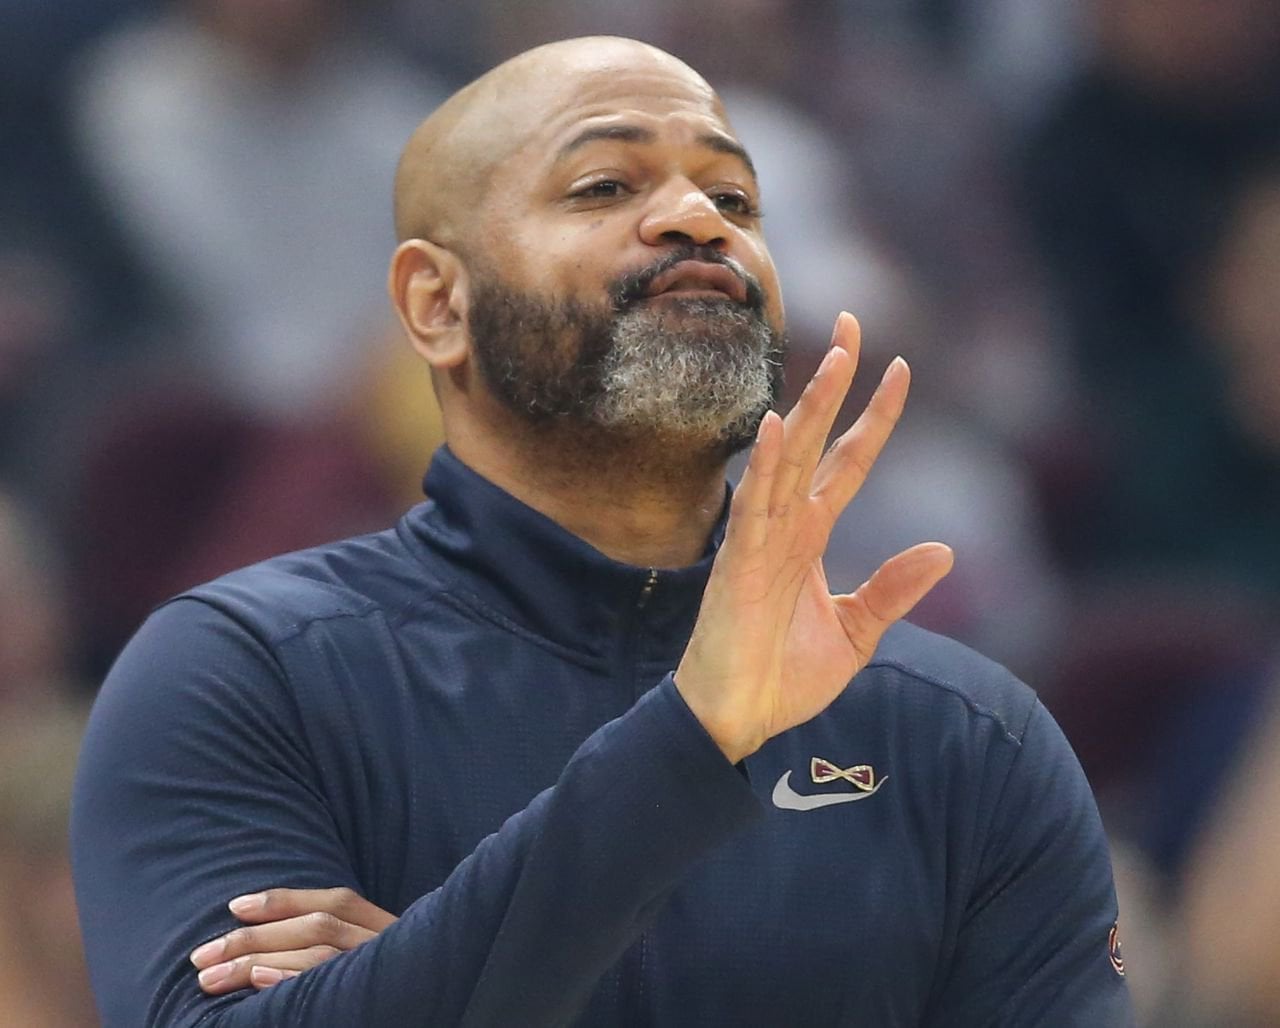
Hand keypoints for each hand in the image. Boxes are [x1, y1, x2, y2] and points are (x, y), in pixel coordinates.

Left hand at [190, 887, 396, 993]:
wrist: (422, 1014)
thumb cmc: (387, 994)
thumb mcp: (370, 959)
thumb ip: (338, 943)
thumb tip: (271, 942)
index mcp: (386, 927)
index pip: (336, 901)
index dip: (284, 900)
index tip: (234, 907)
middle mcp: (385, 943)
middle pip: (318, 925)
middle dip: (255, 937)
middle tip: (202, 957)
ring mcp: (379, 971)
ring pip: (317, 951)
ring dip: (258, 961)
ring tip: (212, 978)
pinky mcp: (368, 1000)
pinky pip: (329, 986)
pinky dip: (291, 979)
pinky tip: (259, 983)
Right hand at [675, 312, 953, 761]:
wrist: (738, 719)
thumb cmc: (784, 677)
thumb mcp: (857, 632)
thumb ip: (895, 589)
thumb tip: (946, 549)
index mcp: (811, 536)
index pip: (850, 462)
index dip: (875, 417)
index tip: (902, 368)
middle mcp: (786, 525)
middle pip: (815, 439)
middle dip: (834, 382)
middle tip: (854, 322)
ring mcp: (760, 540)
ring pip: (789, 459)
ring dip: (810, 407)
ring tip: (834, 355)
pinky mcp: (739, 565)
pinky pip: (753, 507)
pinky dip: (764, 467)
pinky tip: (777, 426)